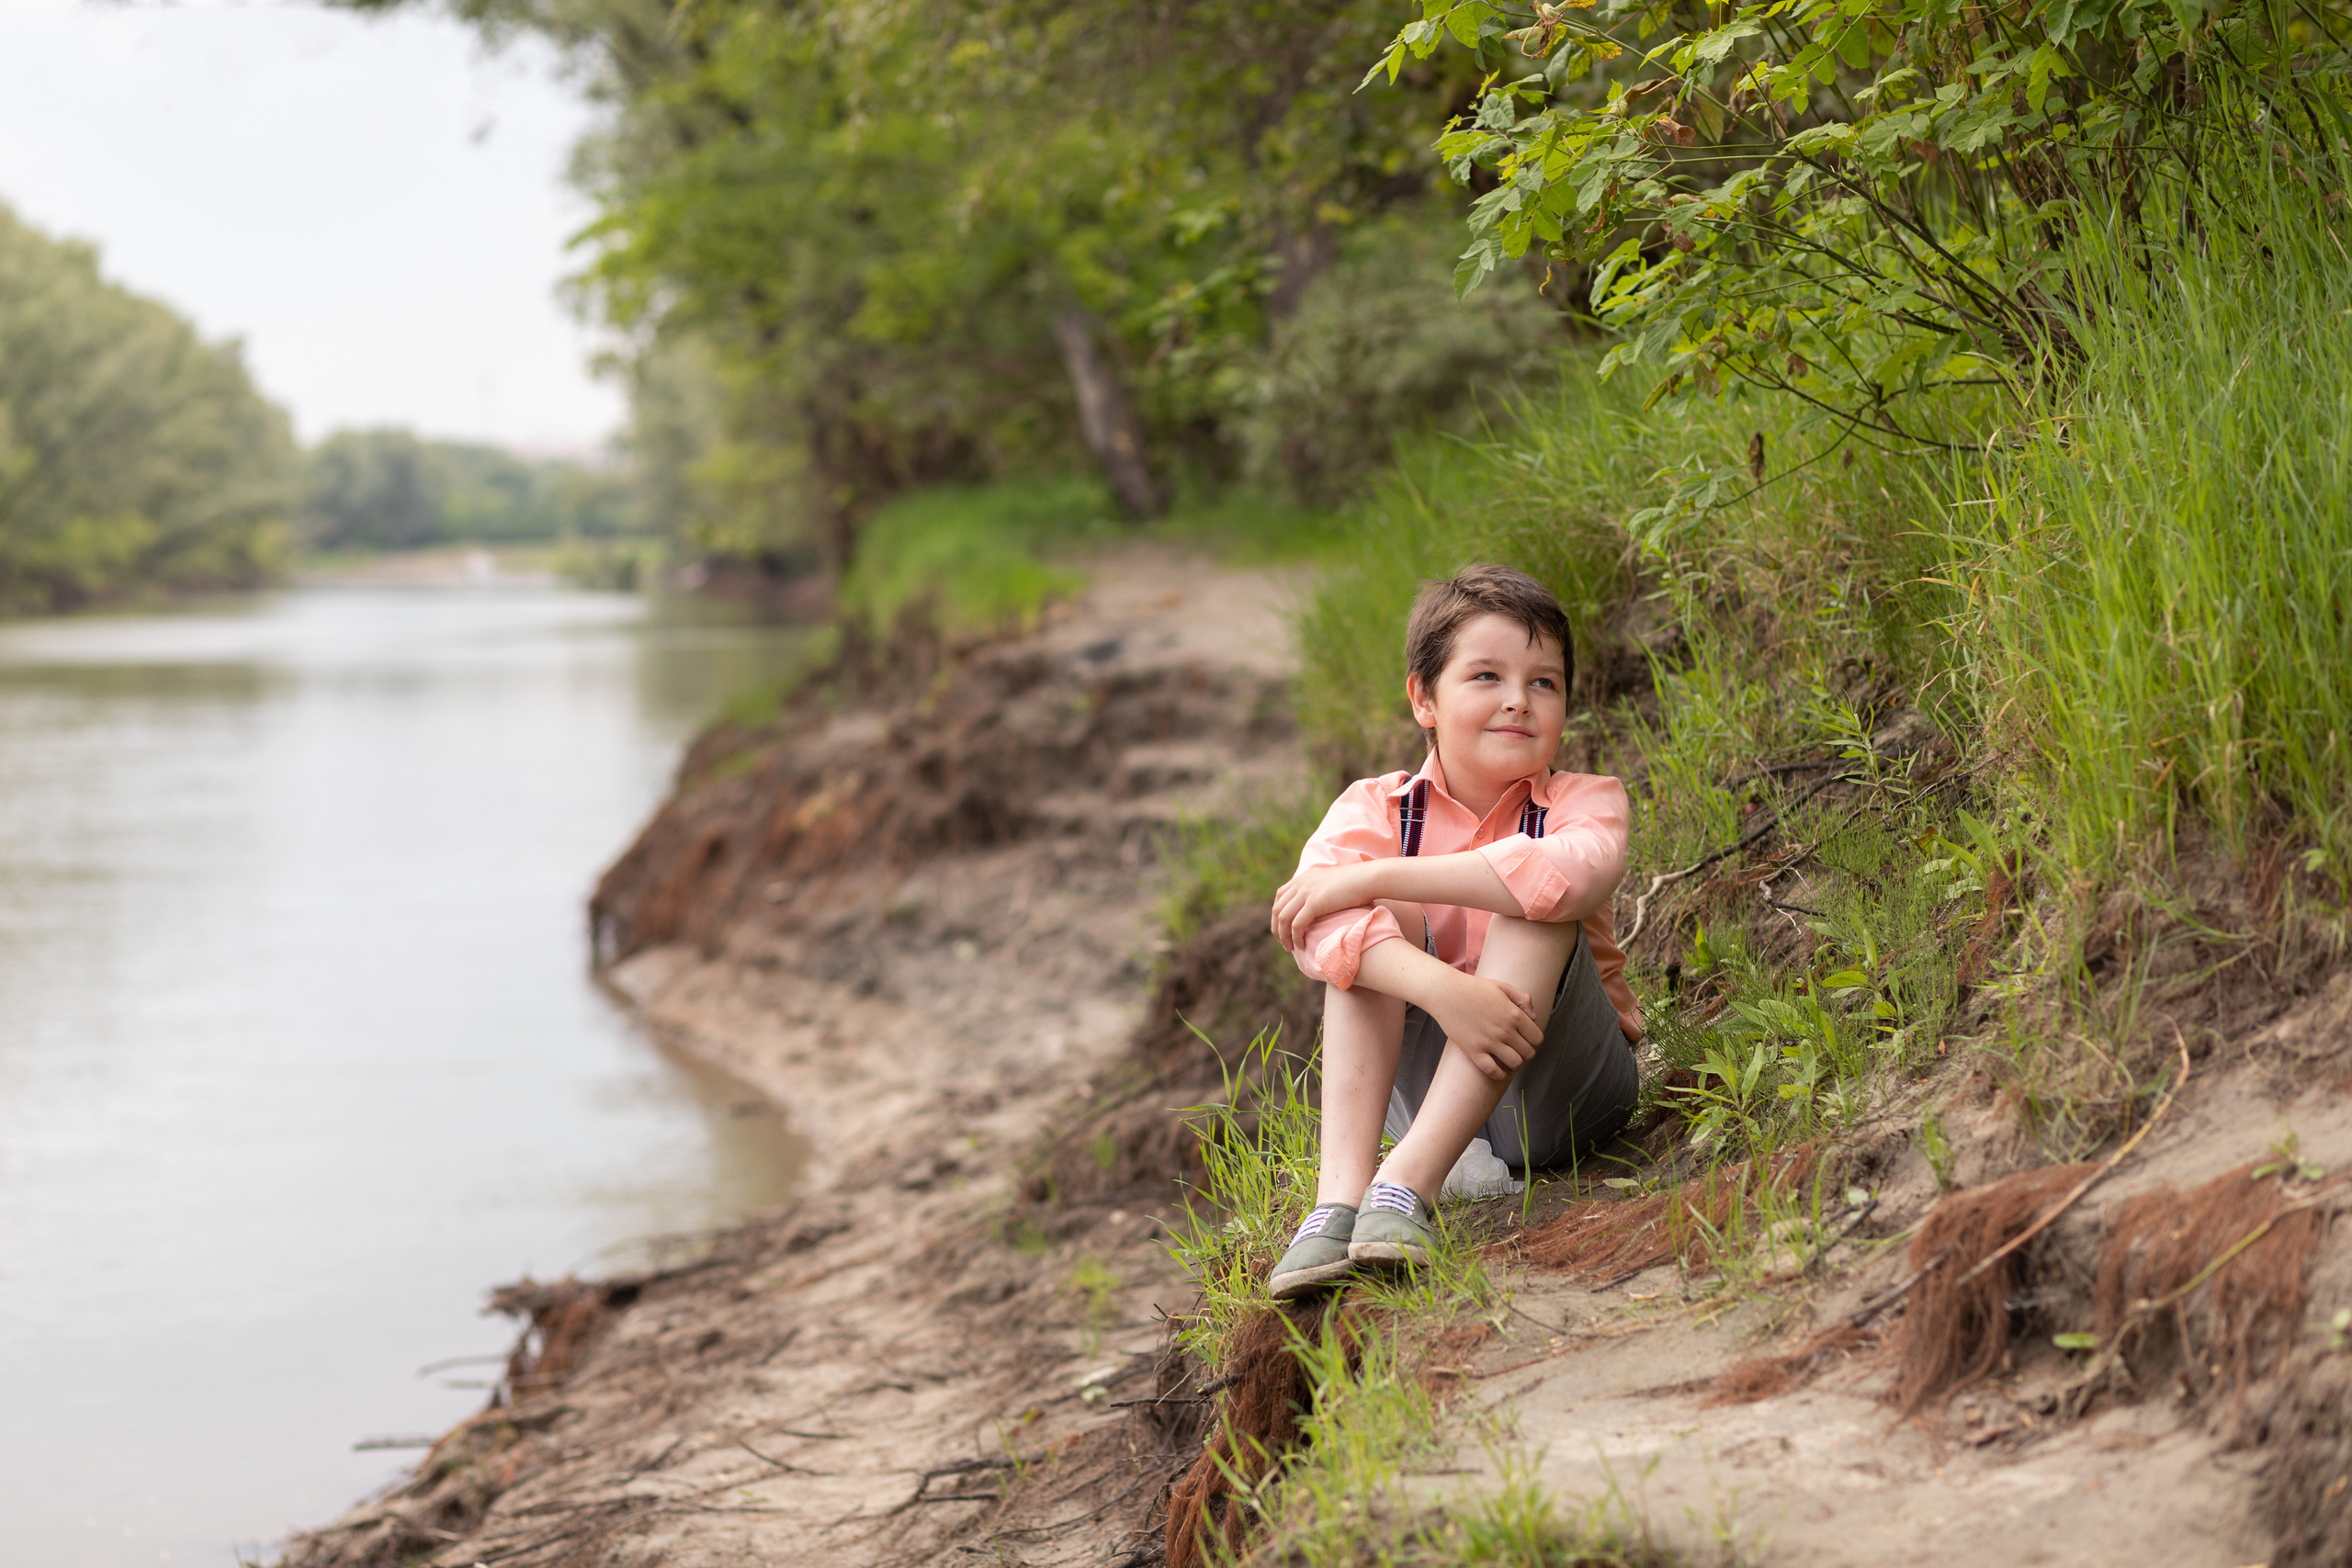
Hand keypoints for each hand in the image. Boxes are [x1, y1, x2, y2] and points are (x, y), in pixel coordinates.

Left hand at [1270, 863, 1372, 951]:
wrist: (1368, 878)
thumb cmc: (1357, 884)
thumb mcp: (1332, 884)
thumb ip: (1322, 891)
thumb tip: (1322, 906)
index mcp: (1304, 878)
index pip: (1280, 896)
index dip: (1278, 914)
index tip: (1283, 929)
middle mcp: (1301, 883)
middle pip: (1277, 908)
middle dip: (1277, 928)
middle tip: (1283, 942)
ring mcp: (1306, 892)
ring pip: (1283, 917)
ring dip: (1283, 935)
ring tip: (1289, 948)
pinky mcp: (1314, 903)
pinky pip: (1297, 924)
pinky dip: (1295, 937)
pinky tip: (1301, 945)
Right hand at [1427, 969, 1542, 1081]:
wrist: (1445, 993)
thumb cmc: (1473, 988)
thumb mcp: (1502, 987)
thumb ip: (1523, 998)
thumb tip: (1534, 1019)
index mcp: (1514, 1014)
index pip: (1537, 1039)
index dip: (1533, 1040)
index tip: (1525, 1039)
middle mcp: (1505, 1030)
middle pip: (1529, 1053)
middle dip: (1525, 1052)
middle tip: (1516, 1048)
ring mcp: (1489, 1042)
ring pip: (1515, 1064)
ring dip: (1514, 1063)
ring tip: (1508, 1057)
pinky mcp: (1474, 1051)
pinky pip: (1494, 1072)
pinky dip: (1499, 1074)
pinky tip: (1497, 1068)